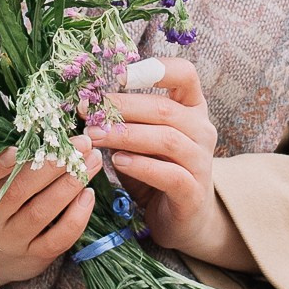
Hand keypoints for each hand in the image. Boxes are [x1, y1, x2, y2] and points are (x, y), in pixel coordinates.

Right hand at [0, 154, 92, 288]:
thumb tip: (26, 141)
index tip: (17, 149)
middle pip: (18, 192)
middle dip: (52, 164)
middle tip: (80, 142)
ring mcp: (11, 242)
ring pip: (41, 212)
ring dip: (70, 184)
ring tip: (91, 161)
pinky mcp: (33, 258)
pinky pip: (58, 238)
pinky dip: (76, 216)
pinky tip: (88, 194)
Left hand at [102, 59, 254, 271]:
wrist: (185, 219)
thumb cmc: (157, 172)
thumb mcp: (141, 141)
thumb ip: (125, 121)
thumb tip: (87, 103)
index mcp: (192, 109)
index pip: (185, 74)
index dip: (154, 69)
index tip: (118, 75)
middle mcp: (202, 131)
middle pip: (166, 109)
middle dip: (123, 107)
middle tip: (89, 110)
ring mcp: (202, 162)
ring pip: (167, 139)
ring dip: (126, 136)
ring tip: (95, 137)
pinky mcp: (193, 192)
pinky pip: (170, 174)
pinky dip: (141, 166)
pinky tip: (118, 162)